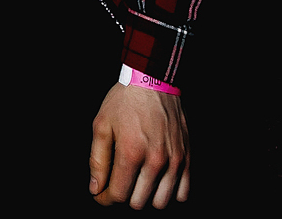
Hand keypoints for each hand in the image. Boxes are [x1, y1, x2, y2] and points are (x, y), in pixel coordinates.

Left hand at [89, 81, 189, 207]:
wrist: (152, 80)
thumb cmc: (125, 101)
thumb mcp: (101, 125)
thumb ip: (97, 160)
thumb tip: (95, 188)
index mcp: (131, 152)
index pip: (118, 194)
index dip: (105, 198)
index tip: (101, 193)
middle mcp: (155, 160)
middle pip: (138, 202)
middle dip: (123, 196)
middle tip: (117, 183)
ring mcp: (174, 160)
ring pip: (161, 201)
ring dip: (146, 197)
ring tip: (137, 183)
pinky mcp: (187, 157)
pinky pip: (183, 192)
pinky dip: (170, 193)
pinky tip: (158, 182)